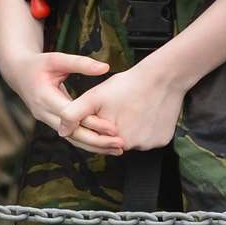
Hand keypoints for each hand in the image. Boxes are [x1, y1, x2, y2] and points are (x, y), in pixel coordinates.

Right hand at [0, 46, 122, 155]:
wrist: (18, 73)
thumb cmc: (38, 64)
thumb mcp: (57, 59)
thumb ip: (80, 63)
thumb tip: (105, 67)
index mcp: (44, 97)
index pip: (71, 115)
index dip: (92, 123)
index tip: (113, 128)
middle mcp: (43, 112)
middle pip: (72, 133)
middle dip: (96, 141)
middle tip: (120, 145)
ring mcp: (45, 120)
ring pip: (71, 138)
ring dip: (93, 146)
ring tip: (117, 150)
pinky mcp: (50, 122)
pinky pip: (69, 135)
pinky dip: (86, 141)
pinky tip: (104, 146)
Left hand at [60, 60, 187, 153]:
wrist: (163, 77)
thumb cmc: (127, 85)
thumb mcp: (94, 97)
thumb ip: (74, 115)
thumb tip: (62, 132)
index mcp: (116, 139)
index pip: (100, 138)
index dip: (96, 123)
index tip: (104, 108)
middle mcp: (135, 147)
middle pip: (116, 140)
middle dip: (112, 125)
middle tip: (118, 105)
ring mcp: (151, 145)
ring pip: (133, 138)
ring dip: (129, 127)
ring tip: (130, 107)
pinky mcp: (163, 140)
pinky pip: (148, 136)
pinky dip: (145, 127)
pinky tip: (143, 111)